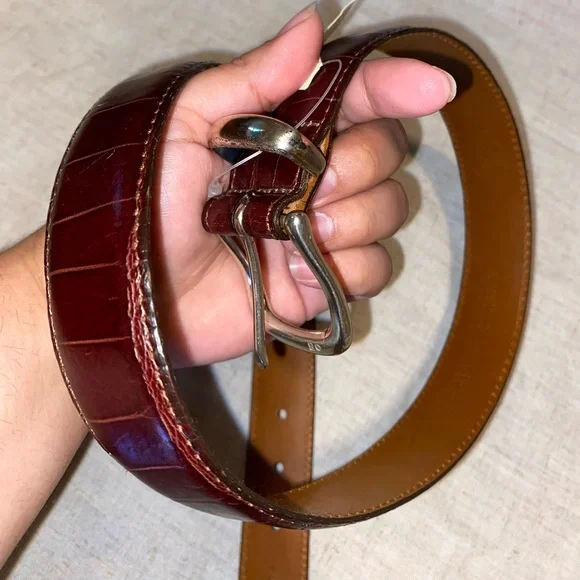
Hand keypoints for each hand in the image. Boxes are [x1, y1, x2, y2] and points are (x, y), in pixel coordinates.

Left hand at [153, 6, 455, 365]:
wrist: (141, 287)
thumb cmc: (152, 202)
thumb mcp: (186, 125)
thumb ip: (250, 79)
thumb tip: (311, 27)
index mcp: (287, 133)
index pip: (359, 97)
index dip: (398, 85)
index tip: (436, 87)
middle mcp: (315, 177)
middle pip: (387, 154)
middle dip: (356, 167)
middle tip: (305, 187)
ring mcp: (323, 232)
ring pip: (390, 211)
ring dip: (350, 220)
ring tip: (294, 233)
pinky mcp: (325, 281)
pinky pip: (375, 269)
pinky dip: (347, 269)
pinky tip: (301, 270)